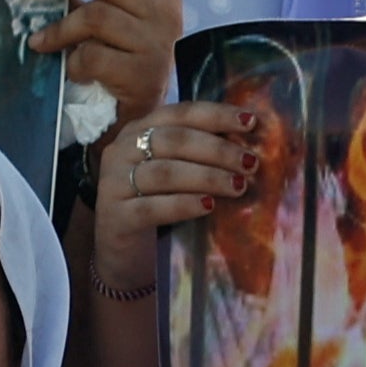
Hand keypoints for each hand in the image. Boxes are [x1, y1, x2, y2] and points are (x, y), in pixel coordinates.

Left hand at [13, 0, 182, 124]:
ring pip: (96, 15)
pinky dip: (73, 63)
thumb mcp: (110, 28)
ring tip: (38, 42)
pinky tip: (70, 73)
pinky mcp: (145, 78)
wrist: (138, 128)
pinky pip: (94, 56)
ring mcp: (158, 46)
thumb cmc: (119, 72)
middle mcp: (165, 15)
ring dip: (58, 28)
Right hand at [87, 99, 257, 292]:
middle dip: (218, 150)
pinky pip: (152, 207)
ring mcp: (114, 182)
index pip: (181, 113)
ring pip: (165, 173)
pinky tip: (208, 206)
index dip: (217, 115)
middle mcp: (122, 150)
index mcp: (139, 130)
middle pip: (174, 141)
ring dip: (207, 177)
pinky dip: (183, 205)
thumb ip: (199, 155)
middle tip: (250, 163)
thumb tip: (250, 147)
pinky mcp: (116, 216)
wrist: (122, 252)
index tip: (251, 122)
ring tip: (238, 186)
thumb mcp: (174, 173)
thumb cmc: (156, 205)